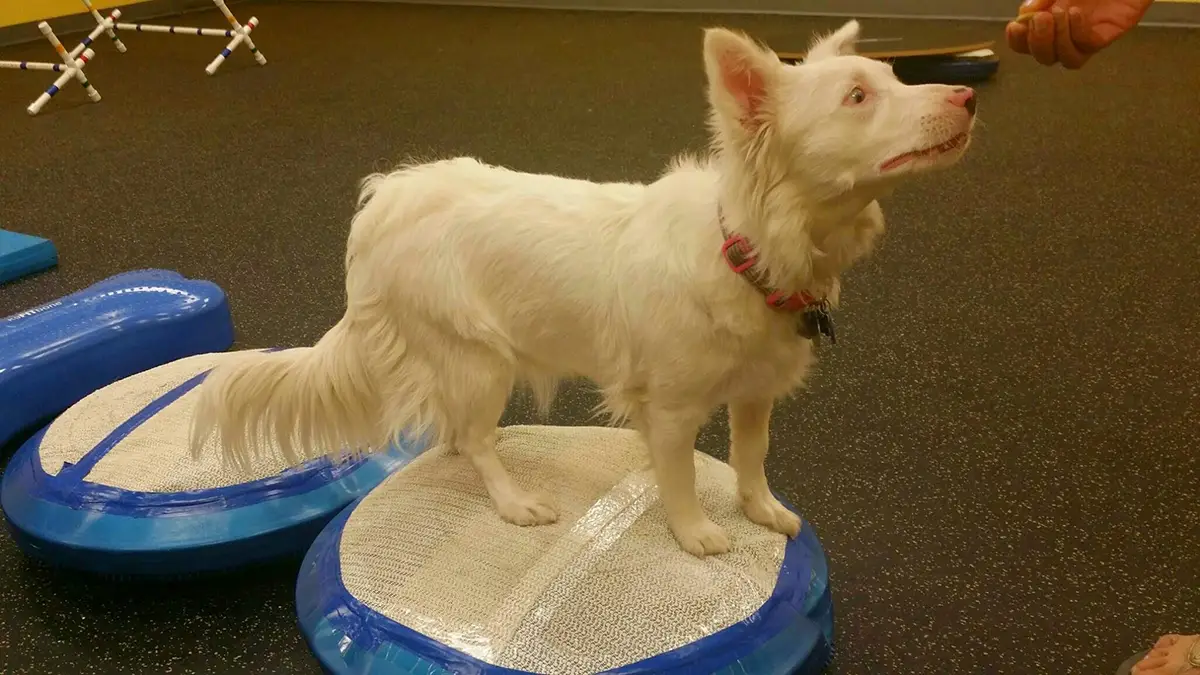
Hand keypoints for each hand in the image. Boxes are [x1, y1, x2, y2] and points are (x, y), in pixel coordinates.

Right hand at [1005, 0, 1154, 68]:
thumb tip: (1025, 13)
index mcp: (1050, 16)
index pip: (1027, 42)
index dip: (1018, 41)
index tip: (1015, 27)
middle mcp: (1067, 31)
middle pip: (1045, 57)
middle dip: (1037, 42)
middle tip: (1041, 19)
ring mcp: (1088, 34)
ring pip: (1066, 59)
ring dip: (1057, 40)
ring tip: (1060, 13)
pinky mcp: (1108, 34)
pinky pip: (1087, 47)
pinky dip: (1077, 32)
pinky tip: (1076, 13)